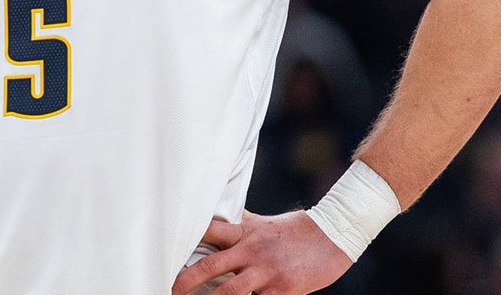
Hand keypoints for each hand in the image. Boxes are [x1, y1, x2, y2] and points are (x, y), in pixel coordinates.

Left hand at [171, 210, 351, 294]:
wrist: (334, 236)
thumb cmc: (297, 229)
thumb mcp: (265, 223)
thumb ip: (242, 223)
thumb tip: (221, 214)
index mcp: (245, 233)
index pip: (209, 231)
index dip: (186, 238)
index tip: (167, 246)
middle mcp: (251, 251)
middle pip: (210, 266)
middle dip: (186, 280)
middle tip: (170, 290)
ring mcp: (266, 272)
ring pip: (228, 293)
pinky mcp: (281, 291)